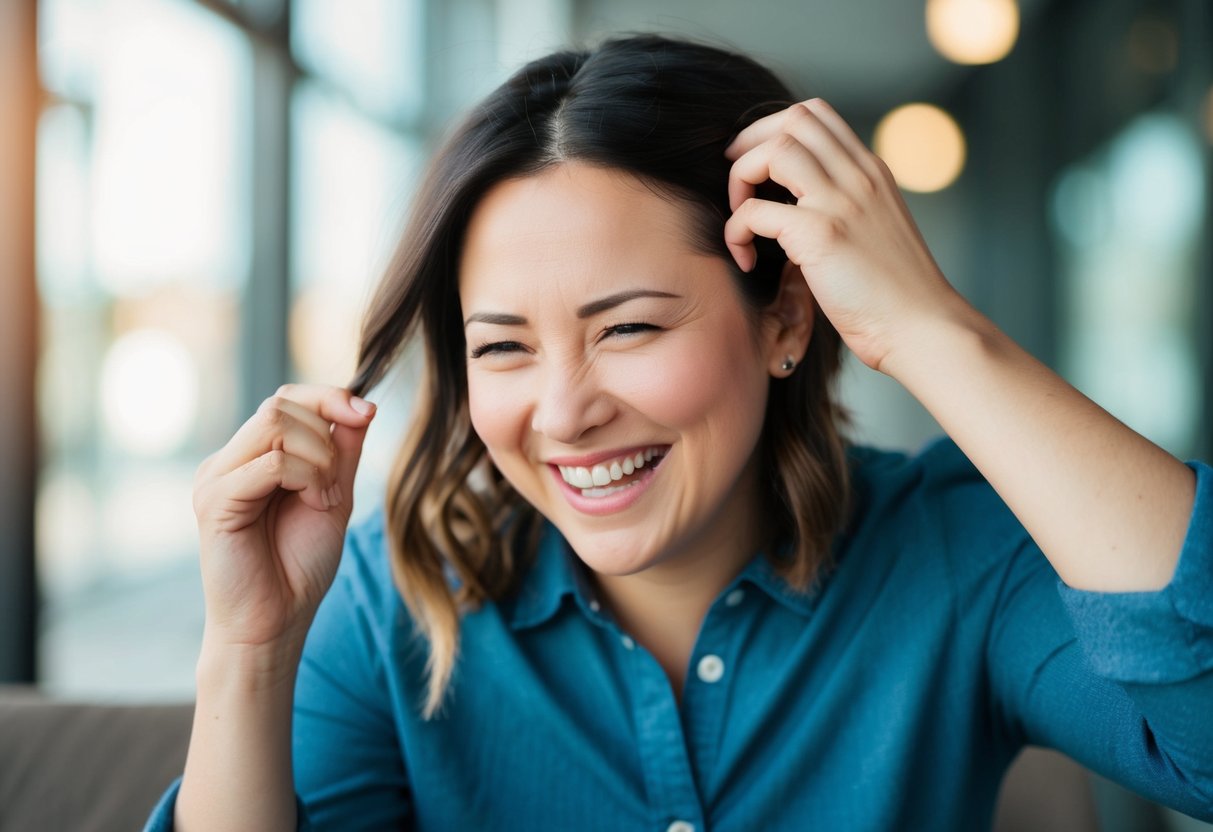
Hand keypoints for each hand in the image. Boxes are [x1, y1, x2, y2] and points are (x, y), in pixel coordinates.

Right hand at [191, 384, 375, 652]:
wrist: (275, 623)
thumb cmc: (300, 566)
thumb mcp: (334, 497)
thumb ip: (342, 451)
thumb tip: (360, 403)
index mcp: (251, 457)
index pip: (285, 399)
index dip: (329, 397)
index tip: (367, 413)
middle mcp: (228, 461)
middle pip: (281, 404)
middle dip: (327, 436)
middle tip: (335, 487)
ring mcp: (216, 478)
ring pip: (276, 423)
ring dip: (320, 458)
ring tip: (324, 499)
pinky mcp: (215, 500)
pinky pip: (273, 462)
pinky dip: (308, 477)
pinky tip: (315, 506)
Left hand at [724, 98, 966, 372]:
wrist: (922, 329)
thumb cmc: (893, 295)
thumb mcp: (874, 232)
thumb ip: (844, 208)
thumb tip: (796, 207)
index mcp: (871, 172)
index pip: (817, 114)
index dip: (773, 129)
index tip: (756, 164)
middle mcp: (858, 177)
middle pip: (793, 118)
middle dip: (751, 143)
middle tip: (738, 184)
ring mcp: (841, 202)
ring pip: (774, 150)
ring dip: (741, 179)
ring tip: (741, 218)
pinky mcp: (821, 235)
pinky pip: (755, 211)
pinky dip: (736, 231)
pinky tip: (745, 258)